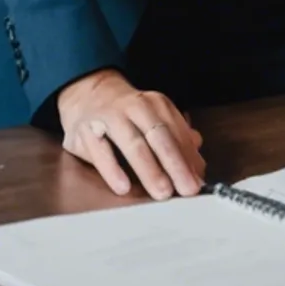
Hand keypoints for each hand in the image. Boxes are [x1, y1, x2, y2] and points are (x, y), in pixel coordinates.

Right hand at [53, 69, 203, 198]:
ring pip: (133, 143)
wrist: (87, 94)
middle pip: (160, 137)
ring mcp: (110, 117)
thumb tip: (198, 167)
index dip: (189, 159)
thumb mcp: (155, 121)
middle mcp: (135, 108)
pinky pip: (100, 151)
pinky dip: (112, 169)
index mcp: (156, 106)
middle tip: (187, 189)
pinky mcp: (86, 131)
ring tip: (162, 191)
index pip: (177, 133)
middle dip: (175, 164)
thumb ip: (178, 142)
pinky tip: (123, 187)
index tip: (198, 182)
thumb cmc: (127, 115)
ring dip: (150, 169)